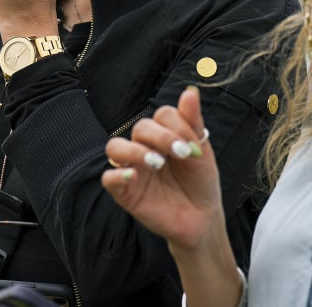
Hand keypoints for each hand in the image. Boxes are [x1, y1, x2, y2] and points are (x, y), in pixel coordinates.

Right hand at [101, 86, 223, 250]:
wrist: (203, 219)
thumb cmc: (200, 183)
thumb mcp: (201, 151)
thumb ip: (192, 122)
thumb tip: (190, 91)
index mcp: (162, 135)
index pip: (160, 116)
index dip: (177, 126)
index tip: (194, 147)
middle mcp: (143, 147)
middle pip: (140, 128)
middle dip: (161, 137)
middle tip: (181, 154)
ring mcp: (131, 168)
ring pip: (115, 146)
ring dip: (135, 150)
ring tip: (157, 163)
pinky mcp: (124, 191)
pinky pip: (108, 178)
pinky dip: (116, 174)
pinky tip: (133, 176)